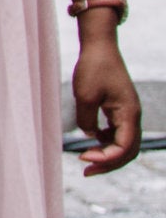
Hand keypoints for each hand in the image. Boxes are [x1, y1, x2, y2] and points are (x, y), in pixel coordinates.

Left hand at [72, 29, 142, 175]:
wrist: (99, 46)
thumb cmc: (93, 67)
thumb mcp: (84, 96)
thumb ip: (87, 121)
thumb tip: (90, 136)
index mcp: (129, 113)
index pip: (124, 147)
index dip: (105, 158)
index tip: (83, 158)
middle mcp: (132, 116)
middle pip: (128, 151)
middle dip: (108, 164)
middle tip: (86, 171)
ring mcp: (128, 113)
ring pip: (124, 144)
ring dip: (108, 155)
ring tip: (87, 161)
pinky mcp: (120, 109)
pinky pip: (118, 134)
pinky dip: (107, 143)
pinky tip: (92, 142)